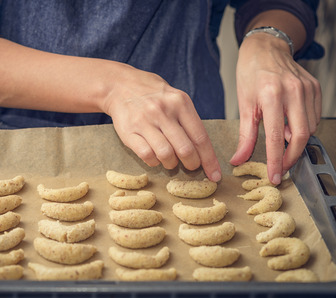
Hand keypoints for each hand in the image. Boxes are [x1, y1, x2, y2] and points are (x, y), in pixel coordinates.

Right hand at [104, 66, 221, 181]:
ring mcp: (145, 122)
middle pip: (185, 149)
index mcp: (180, 102)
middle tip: (191, 166)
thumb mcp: (175, 98)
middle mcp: (163, 111)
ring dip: (172, 164)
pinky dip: (154, 161)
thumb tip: (204, 150)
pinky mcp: (129, 132)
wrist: (120, 86)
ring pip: (166, 155)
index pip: (200, 137)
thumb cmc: (153, 95)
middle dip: (192, 164)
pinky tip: (155, 157)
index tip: (215, 175)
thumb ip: (189, 120)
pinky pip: (147, 155)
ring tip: (171, 160)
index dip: (209, 159)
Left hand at [230, 33, 321, 183]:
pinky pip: (315, 116)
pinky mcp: (315, 87)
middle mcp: (292, 91)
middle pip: (301, 135)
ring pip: (310, 127)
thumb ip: (244, 135)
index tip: (275, 176)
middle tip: (281, 167)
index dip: (275, 160)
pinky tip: (291, 127)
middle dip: (292, 157)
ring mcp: (307, 88)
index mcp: (271, 95)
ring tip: (282, 145)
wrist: (265, 48)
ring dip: (297, 142)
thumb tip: (238, 159)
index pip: (275, 137)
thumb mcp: (243, 104)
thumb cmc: (251, 74)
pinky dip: (305, 127)